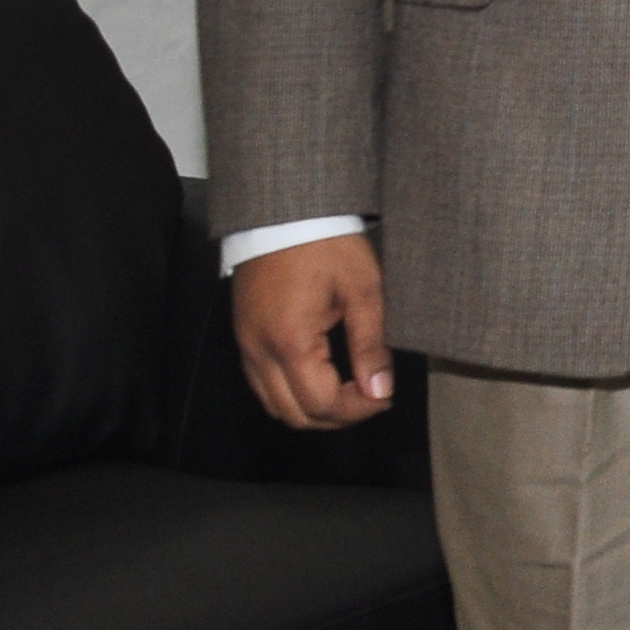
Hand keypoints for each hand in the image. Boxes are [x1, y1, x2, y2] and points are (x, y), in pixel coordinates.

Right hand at [233, 235, 394, 429]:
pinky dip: (292, 392)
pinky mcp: (244, 337)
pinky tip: (323, 376)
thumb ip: (371, 345)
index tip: (384, 396)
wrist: (284, 213)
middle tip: (371, 398)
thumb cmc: (324, 244)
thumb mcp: (363, 290)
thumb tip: (379, 389)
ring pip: (274, 405)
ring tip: (351, 390)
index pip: (321, 403)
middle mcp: (259, 351)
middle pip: (294, 415)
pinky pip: (263, 384)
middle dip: (337, 417)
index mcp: (289, 341)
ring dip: (313, 408)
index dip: (358, 410)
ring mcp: (246, 346)